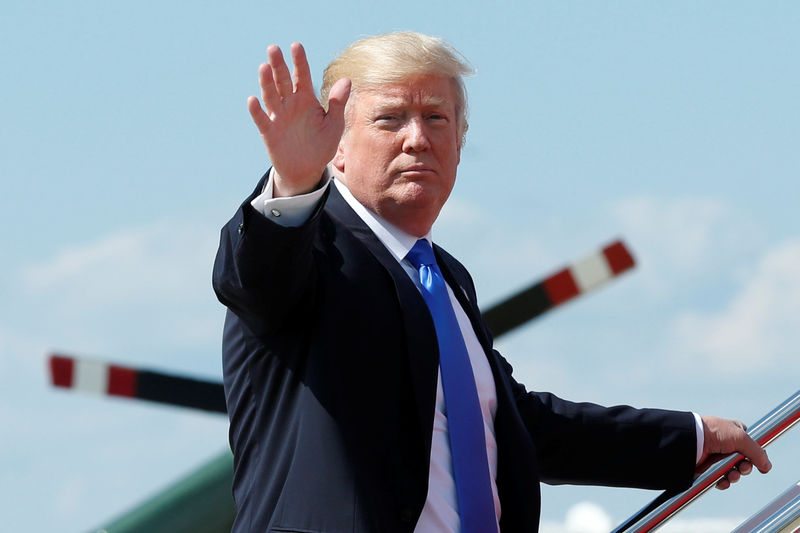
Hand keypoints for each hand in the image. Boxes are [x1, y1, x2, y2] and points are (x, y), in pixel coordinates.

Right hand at [247, 42, 350, 196]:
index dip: (299, 61)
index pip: (302, 76)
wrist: (307, 169)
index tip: (296, 45)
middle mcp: (290, 103)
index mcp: (306, 99)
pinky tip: (253, 100)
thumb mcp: (334, 124)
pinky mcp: (269, 132)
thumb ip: (338, 103)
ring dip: (266, 82)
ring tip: (264, 67)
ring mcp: (278, 116)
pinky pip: (262, 119)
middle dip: (278, 65)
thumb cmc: (322, 144)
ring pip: (271, 96)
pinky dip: (257, 111)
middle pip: (282, 81)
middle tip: (274, 48)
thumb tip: (347, 80)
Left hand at [696, 415, 771, 489]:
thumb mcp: (741, 437)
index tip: (757, 460)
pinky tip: (722, 481)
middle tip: (741, 467)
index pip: (751, 446)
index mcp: (735, 432)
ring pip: (734, 472)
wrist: (690, 440)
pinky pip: (722, 479)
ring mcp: (718, 456)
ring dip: (735, 476)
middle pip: (745, 462)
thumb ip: (757, 452)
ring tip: (731, 475)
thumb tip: (767, 466)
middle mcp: (727, 444)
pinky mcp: (709, 467)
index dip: (755, 455)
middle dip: (745, 468)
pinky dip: (724, 482)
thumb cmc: (713, 432)